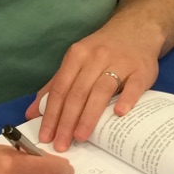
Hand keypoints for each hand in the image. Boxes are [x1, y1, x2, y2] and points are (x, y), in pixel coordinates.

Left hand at [25, 14, 159, 150]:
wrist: (137, 28)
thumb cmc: (102, 50)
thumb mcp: (76, 61)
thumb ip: (55, 86)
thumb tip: (32, 112)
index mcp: (77, 56)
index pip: (60, 88)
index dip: (51, 114)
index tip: (45, 136)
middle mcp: (96, 57)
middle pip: (78, 92)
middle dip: (66, 121)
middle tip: (61, 144)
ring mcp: (120, 62)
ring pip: (101, 90)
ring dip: (89, 115)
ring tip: (80, 137)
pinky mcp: (141, 70)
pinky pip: (133, 86)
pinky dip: (126, 99)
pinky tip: (119, 114)